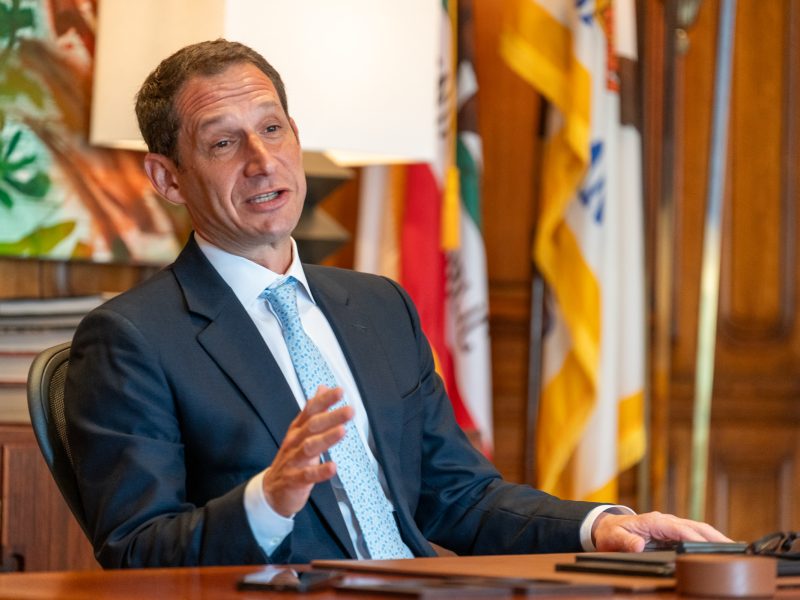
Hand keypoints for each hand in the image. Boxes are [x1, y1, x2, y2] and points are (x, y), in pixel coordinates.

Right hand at [262, 386, 350, 516]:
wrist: (272, 490)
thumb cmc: (292, 458)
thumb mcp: (301, 432)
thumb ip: (313, 411)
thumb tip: (323, 388)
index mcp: (297, 429)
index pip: (311, 410)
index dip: (324, 400)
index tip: (340, 391)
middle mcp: (294, 441)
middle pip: (312, 426)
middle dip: (331, 417)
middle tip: (349, 410)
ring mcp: (293, 460)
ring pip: (309, 447)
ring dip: (326, 439)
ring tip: (342, 432)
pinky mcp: (294, 480)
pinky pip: (307, 475)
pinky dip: (320, 471)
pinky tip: (333, 467)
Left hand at [592, 511, 732, 551]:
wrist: (607, 527)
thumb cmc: (611, 533)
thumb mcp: (614, 538)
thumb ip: (626, 541)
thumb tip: (639, 545)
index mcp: (654, 521)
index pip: (680, 529)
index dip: (695, 537)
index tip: (708, 548)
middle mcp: (666, 521)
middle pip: (695, 526)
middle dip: (714, 536)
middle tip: (734, 549)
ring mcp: (670, 525)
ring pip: (697, 529)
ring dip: (715, 538)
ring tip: (734, 550)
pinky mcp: (671, 532)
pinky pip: (693, 533)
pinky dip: (707, 539)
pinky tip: (717, 550)